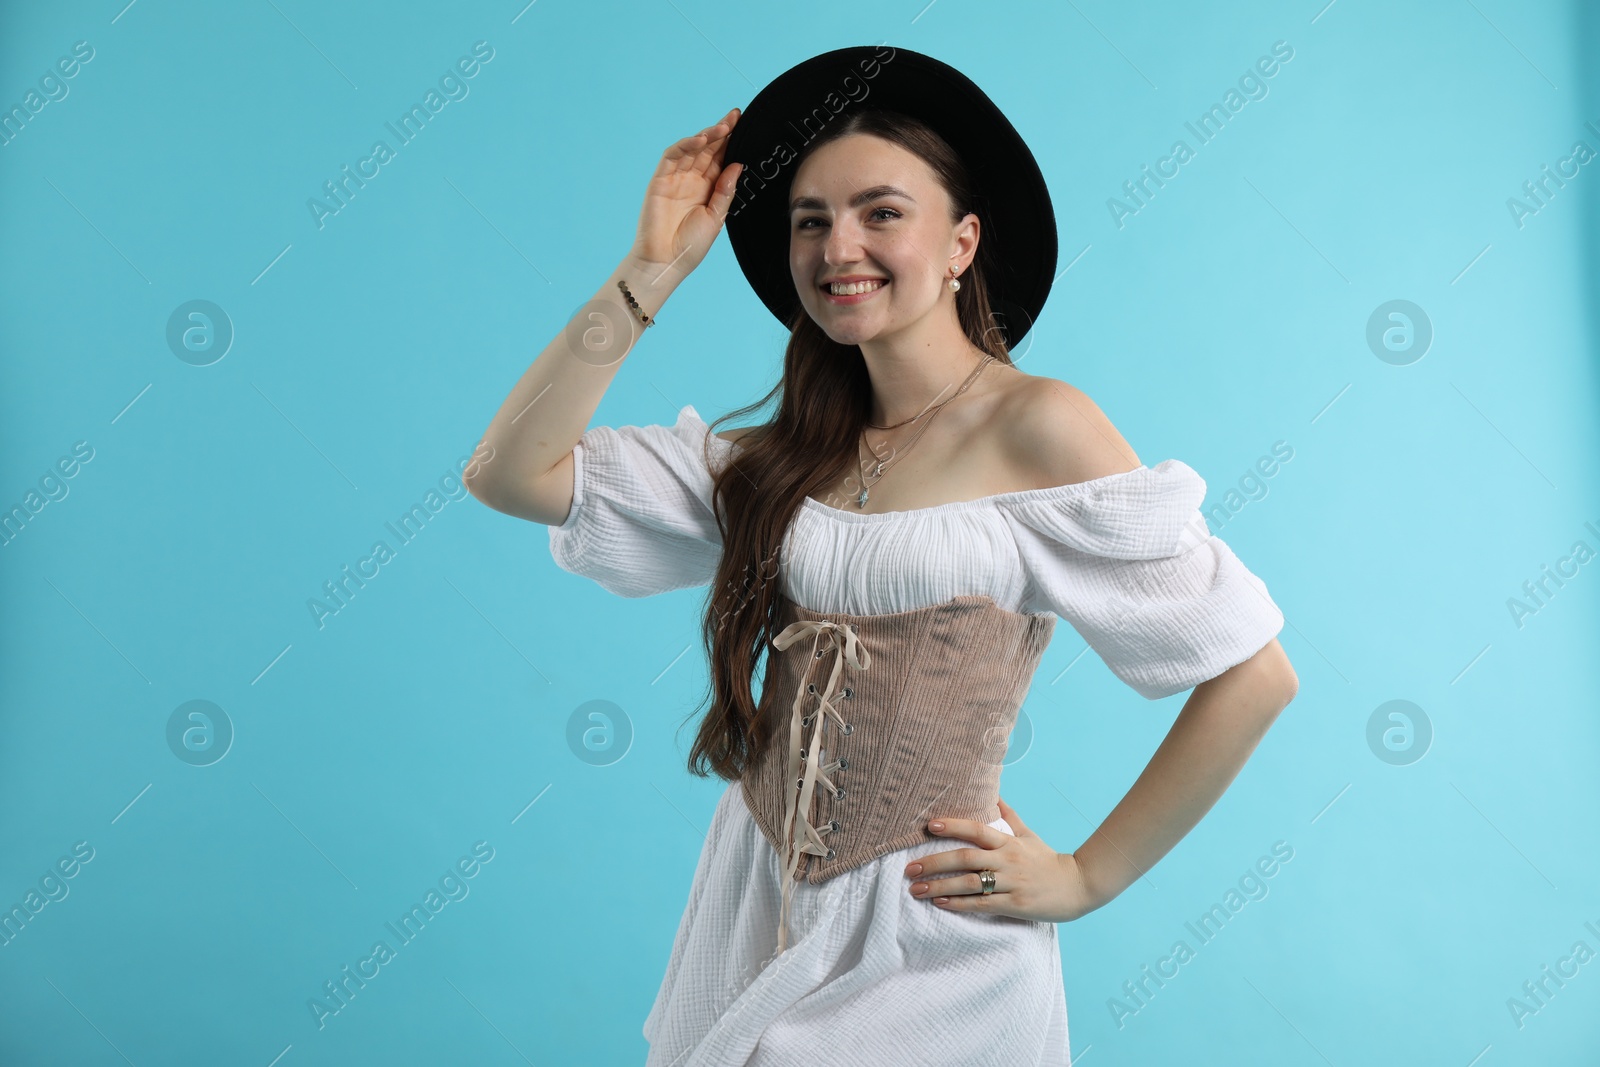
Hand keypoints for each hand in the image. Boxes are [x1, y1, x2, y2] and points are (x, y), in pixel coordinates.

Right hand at [628, 108, 743, 276]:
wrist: (666, 262)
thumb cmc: (691, 245)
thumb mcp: (716, 217)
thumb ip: (725, 191)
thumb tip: (738, 166)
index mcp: (707, 188)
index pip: (720, 159)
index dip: (730, 142)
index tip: (743, 125)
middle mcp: (691, 180)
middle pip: (707, 149)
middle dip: (721, 132)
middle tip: (735, 116)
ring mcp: (675, 178)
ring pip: (692, 149)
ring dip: (707, 136)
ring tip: (723, 126)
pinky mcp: (660, 180)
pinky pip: (673, 156)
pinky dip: (686, 145)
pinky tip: (701, 139)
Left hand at [903, 797, 1100, 923]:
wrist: (1078, 887)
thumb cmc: (1048, 860)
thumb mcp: (1028, 836)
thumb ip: (1009, 816)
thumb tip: (994, 793)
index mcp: (1008, 842)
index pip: (977, 830)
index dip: (953, 826)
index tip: (929, 826)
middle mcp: (1008, 860)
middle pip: (966, 859)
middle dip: (935, 863)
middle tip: (909, 868)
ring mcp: (1011, 883)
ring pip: (970, 884)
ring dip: (940, 887)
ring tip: (916, 889)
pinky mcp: (1014, 905)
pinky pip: (982, 905)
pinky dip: (959, 904)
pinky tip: (941, 903)